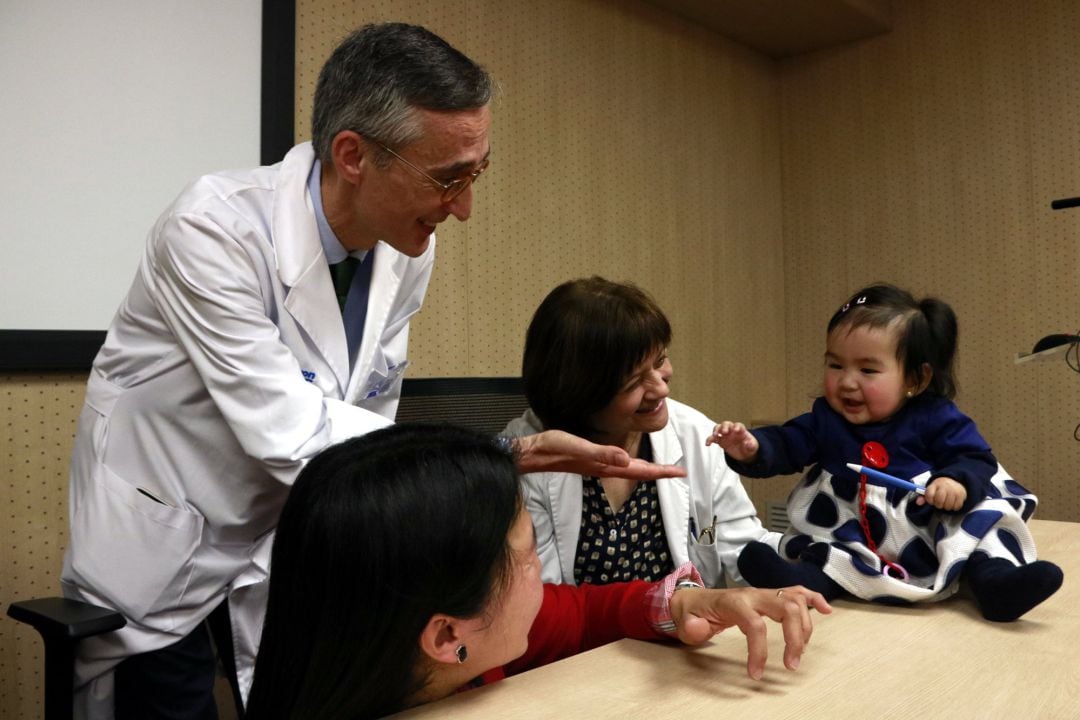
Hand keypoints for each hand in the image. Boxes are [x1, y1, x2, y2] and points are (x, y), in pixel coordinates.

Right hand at [513, 431, 686, 479]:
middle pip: (639, 472)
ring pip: (630, 469)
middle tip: (679, 471)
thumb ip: (602, 453)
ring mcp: (598, 466)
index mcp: (605, 466)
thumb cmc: (551, 448)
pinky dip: (631, 464)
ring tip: (663, 468)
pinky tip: (630, 461)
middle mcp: (604, 468)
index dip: (661, 472)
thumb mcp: (577, 446)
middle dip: (660, 472)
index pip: (640, 470)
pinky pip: (618, 465)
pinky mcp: (590, 461)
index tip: (680, 472)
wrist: (531, 454)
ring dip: (647, 470)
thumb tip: (627, 459)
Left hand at [669, 585, 831, 679]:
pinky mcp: (771, 595)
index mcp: (735, 602)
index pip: (756, 624)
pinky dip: (815, 599)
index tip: (756, 674)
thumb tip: (700, 628)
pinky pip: (797, 591)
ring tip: (799, 652)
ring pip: (795, 601)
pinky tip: (827, 610)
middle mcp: (754, 594)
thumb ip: (691, 626)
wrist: (694, 599)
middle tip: (792, 664)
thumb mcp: (686, 621)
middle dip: (795, 637)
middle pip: (786, 607)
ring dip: (805, 627)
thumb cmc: (694, 612)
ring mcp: (764, 593)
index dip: (759, 651)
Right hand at [706, 421, 758, 462]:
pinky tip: (708, 444)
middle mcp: (732, 430)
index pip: (738, 425)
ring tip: (715, 435)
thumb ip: (751, 446)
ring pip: (718, 428)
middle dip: (724, 427)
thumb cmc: (749, 447)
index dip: (737, 426)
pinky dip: (710, 440)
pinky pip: (713, 438)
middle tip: (724, 431)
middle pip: (726, 424)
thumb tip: (749, 444)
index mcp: (741, 430)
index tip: (736, 430)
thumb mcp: (753, 447)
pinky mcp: (720, 440)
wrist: (744, 452)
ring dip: (716, 430)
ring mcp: (725, 435)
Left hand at [917, 476, 966, 509]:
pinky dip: (954, 507)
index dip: (929, 500)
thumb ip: (923, 497)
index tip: (931, 500)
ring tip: (946, 503)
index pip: (929, 494)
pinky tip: (952, 503)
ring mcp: (954, 490)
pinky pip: (956, 506)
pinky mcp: (961, 495)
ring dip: (946, 507)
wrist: (954, 481)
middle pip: (939, 500)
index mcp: (935, 484)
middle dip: (938, 504)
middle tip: (939, 503)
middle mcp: (944, 486)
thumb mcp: (931, 489)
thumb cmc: (939, 488)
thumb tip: (918, 503)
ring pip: (948, 505)